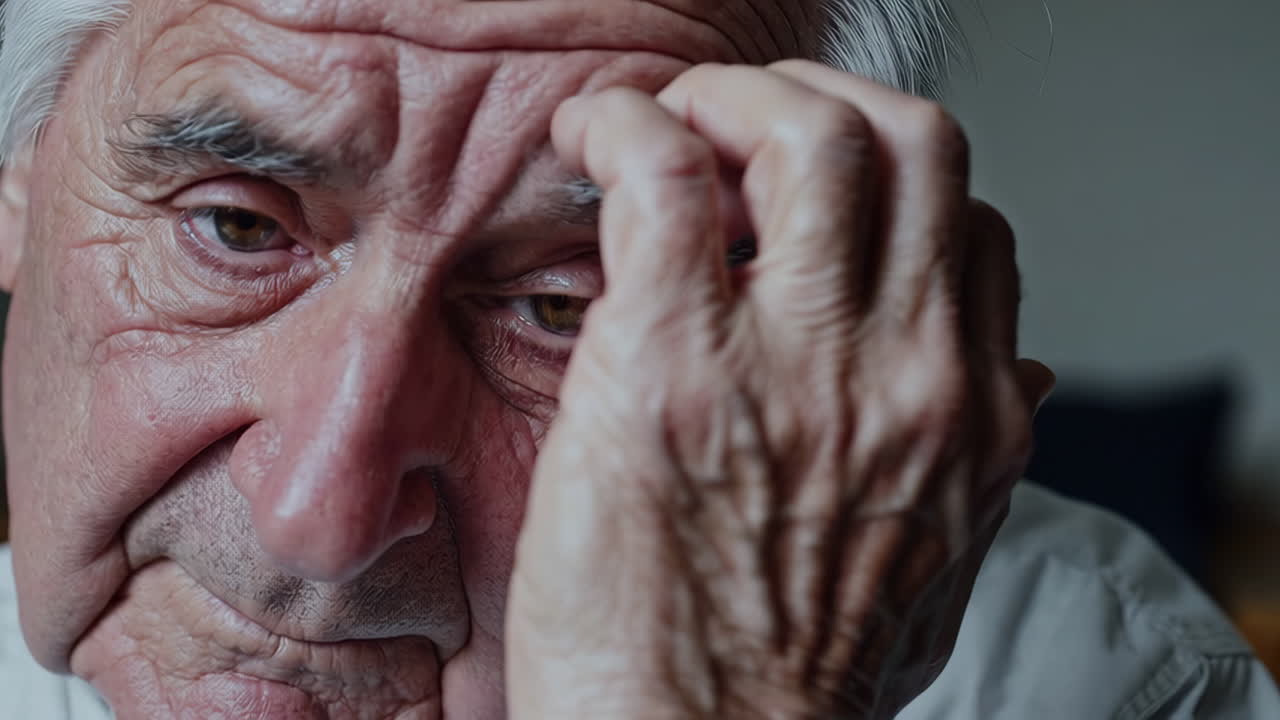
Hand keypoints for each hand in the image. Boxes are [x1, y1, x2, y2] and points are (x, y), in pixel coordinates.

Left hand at [505, 61, 1053, 718]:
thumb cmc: (791, 686)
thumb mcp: (933, 579)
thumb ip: (977, 467)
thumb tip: (1012, 379)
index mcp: (965, 418)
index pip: (974, 229)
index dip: (890, 184)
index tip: (812, 191)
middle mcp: (903, 374)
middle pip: (915, 145)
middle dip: (823, 103)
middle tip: (745, 120)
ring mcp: (791, 364)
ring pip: (809, 134)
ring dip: (733, 99)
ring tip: (670, 122)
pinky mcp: (669, 368)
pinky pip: (663, 179)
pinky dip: (627, 127)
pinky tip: (596, 141)